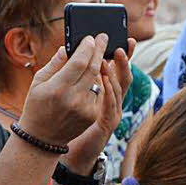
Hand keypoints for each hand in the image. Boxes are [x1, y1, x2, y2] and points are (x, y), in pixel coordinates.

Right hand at [19, 34, 108, 146]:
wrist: (42, 138)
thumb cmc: (36, 106)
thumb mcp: (38, 82)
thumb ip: (54, 64)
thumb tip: (67, 48)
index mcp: (58, 88)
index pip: (79, 62)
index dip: (87, 48)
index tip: (91, 38)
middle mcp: (74, 98)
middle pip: (93, 69)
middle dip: (100, 51)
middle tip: (104, 38)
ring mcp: (85, 108)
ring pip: (98, 80)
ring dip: (98, 67)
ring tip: (97, 56)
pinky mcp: (92, 115)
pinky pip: (98, 93)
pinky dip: (95, 83)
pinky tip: (90, 78)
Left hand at [66, 41, 134, 167]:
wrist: (57, 144)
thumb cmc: (64, 116)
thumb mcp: (72, 91)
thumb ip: (73, 72)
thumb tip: (68, 49)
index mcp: (106, 91)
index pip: (119, 70)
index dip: (125, 56)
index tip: (127, 40)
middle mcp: (113, 100)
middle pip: (124, 77)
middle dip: (124, 61)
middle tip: (119, 46)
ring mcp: (112, 112)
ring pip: (118, 90)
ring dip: (114, 73)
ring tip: (107, 60)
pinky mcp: (106, 123)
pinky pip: (109, 105)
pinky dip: (108, 90)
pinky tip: (103, 79)